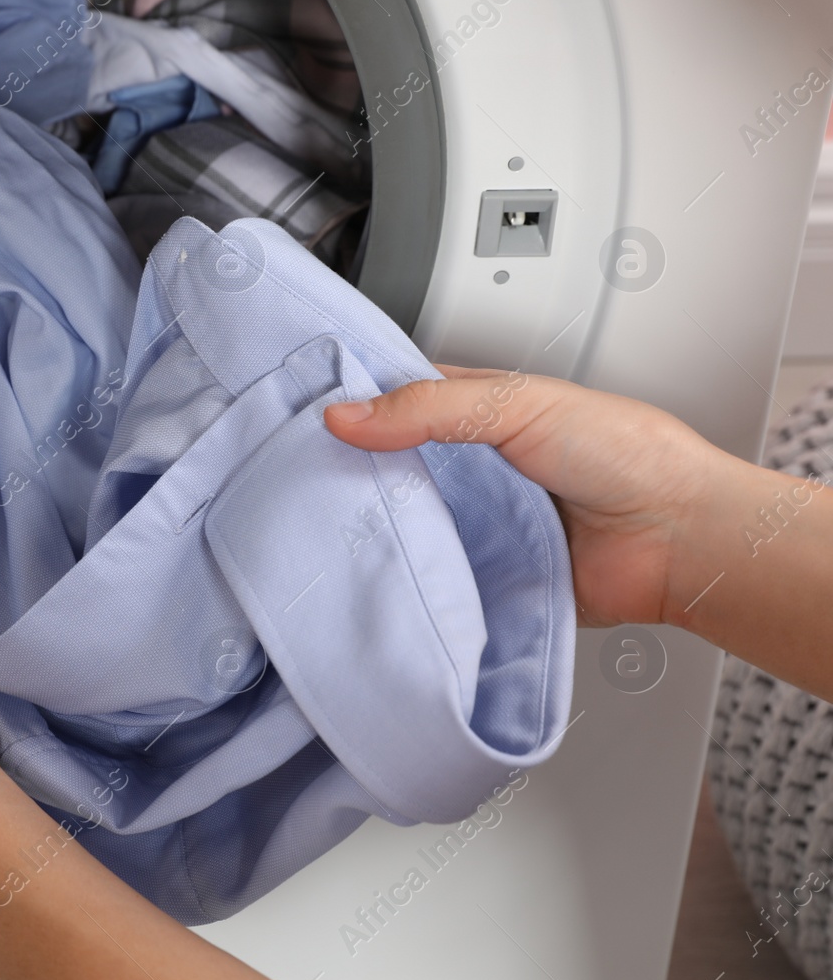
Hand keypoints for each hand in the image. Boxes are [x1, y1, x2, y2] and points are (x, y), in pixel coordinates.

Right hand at [323, 366, 730, 628]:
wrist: (679, 541)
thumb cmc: (628, 456)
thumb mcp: (518, 404)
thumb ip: (429, 407)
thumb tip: (346, 415)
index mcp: (477, 411)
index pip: (397, 400)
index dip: (352, 404)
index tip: (304, 414)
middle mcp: (472, 468)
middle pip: (389, 467)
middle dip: (349, 473)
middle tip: (300, 478)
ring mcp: (476, 523)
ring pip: (403, 524)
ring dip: (375, 528)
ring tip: (324, 529)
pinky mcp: (483, 575)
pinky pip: (431, 578)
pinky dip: (407, 579)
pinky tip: (376, 575)